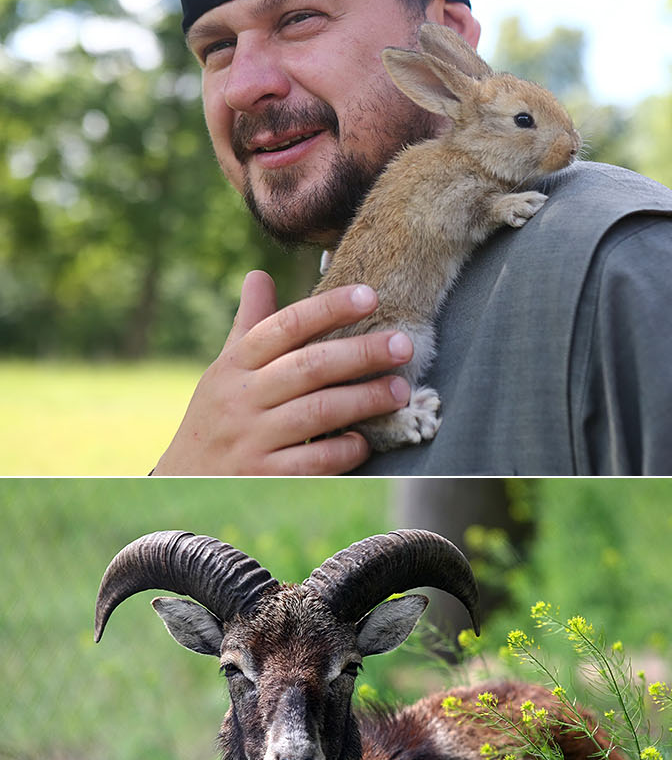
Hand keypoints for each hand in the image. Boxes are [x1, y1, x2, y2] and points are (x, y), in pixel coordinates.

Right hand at [154, 271, 415, 475]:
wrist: (180, 484)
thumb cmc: (214, 419)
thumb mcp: (223, 371)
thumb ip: (248, 325)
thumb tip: (259, 275)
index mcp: (235, 366)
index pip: (285, 326)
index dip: (329, 308)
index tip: (370, 296)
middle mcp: (242, 399)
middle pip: (309, 366)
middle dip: (361, 353)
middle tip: (403, 344)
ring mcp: (252, 440)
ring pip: (318, 412)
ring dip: (364, 400)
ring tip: (400, 391)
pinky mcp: (264, 477)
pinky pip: (313, 461)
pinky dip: (343, 449)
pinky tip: (364, 442)